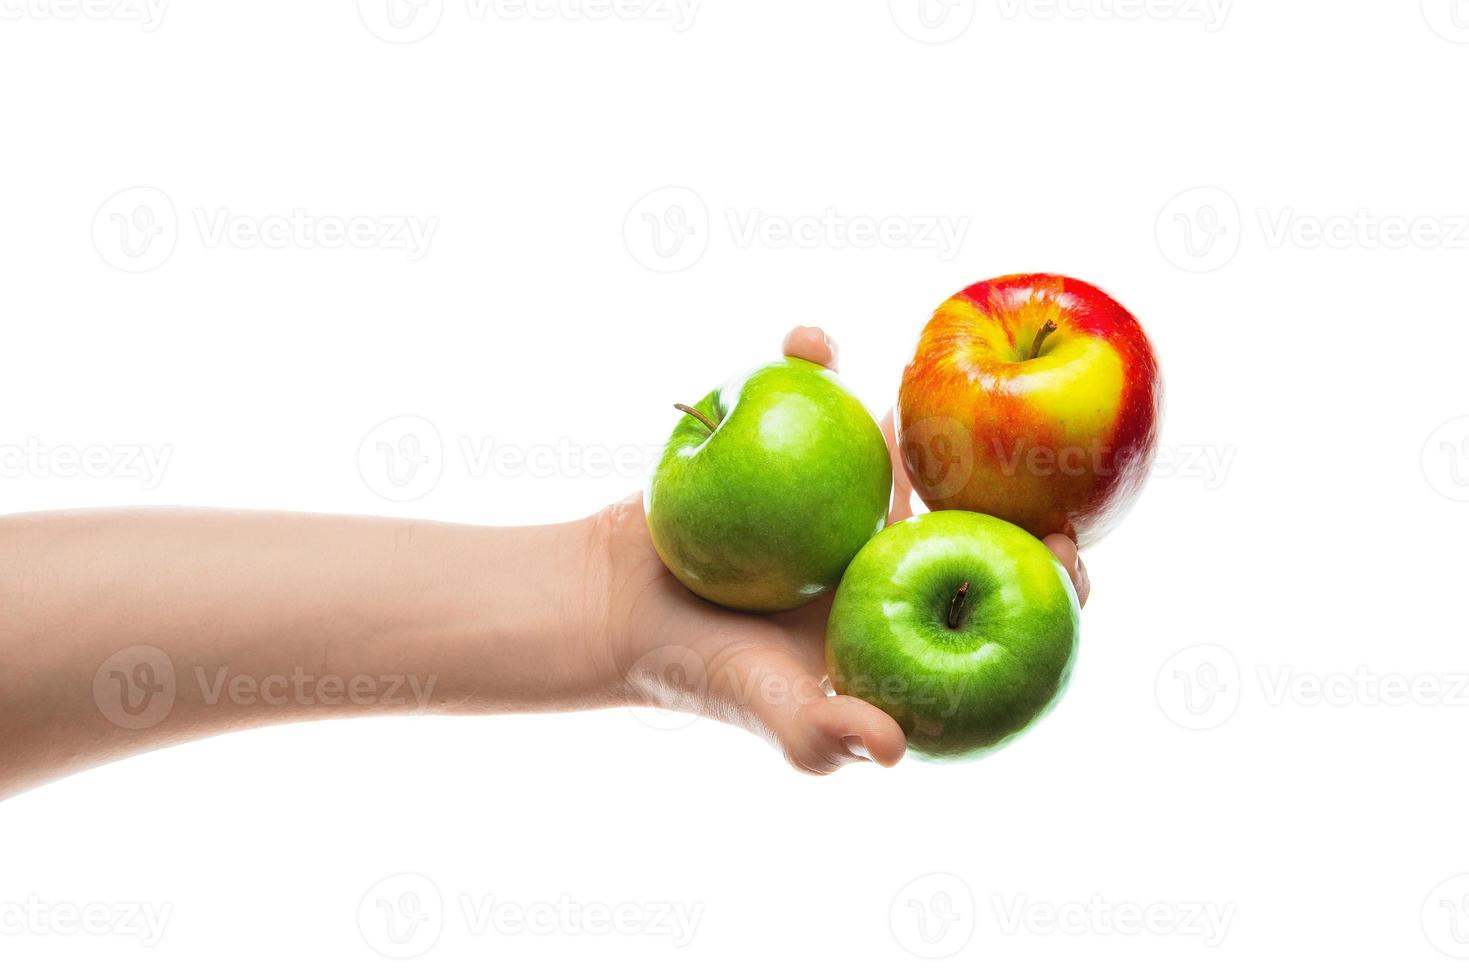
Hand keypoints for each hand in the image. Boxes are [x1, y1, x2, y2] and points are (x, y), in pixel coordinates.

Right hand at [592, 327, 1089, 774]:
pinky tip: (809, 344)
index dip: (1046, 585)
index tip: (1066, 554)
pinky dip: (806, 366)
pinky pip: (808, 403)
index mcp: (899, 618)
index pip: (993, 605)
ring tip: (926, 380)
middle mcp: (880, 556)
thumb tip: (896, 749)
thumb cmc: (693, 668)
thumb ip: (822, 736)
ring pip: (898, 446)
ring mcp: (838, 502)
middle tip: (1032, 452)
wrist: (615, 609)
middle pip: (969, 514)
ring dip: (920, 411)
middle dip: (1012, 486)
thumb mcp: (764, 704)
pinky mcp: (786, 458)